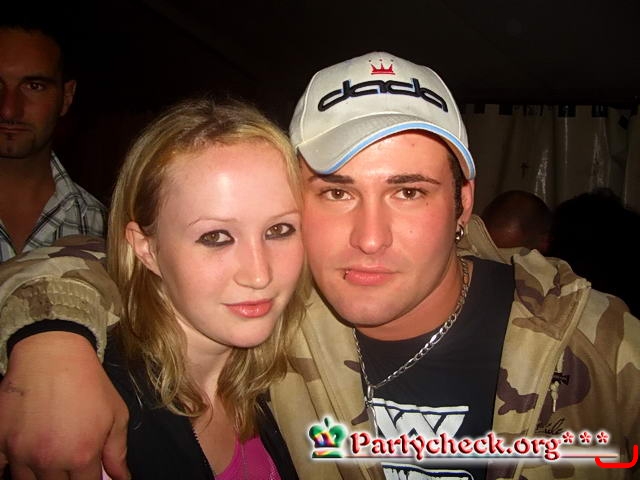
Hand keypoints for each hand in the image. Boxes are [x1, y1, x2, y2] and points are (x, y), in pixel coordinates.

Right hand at [0, 332, 129, 479]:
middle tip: (70, 464)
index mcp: (82, 454)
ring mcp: (21, 453)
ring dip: (41, 477)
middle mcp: (50, 460)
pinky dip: (12, 469)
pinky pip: (2, 470)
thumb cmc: (89, 382)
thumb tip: (121, 478)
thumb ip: (117, 451)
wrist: (53, 354)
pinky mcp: (0, 443)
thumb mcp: (116, 414)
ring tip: (51, 460)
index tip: (89, 473)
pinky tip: (24, 461)